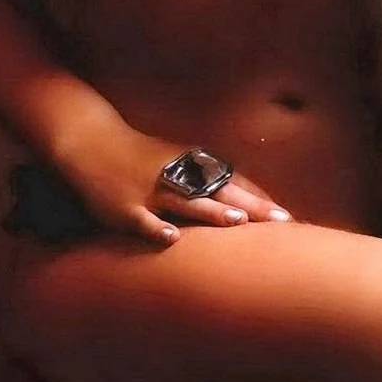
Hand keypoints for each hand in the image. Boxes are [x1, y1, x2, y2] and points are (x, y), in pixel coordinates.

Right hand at [55, 121, 293, 246]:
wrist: (93, 142)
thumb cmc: (142, 156)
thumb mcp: (177, 161)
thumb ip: (207, 180)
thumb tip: (242, 202)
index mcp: (190, 164)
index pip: (233, 182)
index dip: (260, 199)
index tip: (288, 217)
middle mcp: (176, 176)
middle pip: (220, 192)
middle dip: (251, 206)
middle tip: (281, 221)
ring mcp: (151, 191)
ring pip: (186, 202)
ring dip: (211, 212)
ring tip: (238, 222)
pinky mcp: (126, 208)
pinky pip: (143, 220)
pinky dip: (156, 228)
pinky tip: (171, 239)